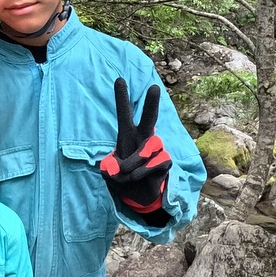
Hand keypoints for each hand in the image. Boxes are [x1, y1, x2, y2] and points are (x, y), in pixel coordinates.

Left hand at [98, 78, 171, 219]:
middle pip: (149, 118)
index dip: (122, 98)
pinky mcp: (165, 162)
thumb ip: (110, 168)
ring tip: (128, 175)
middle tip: (154, 88)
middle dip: (152, 103)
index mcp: (127, 136)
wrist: (137, 197)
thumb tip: (120, 167)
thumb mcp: (110, 174)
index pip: (124, 114)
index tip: (119, 79)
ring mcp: (156, 149)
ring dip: (133, 163)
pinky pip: (154, 163)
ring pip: (147, 149)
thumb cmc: (122, 179)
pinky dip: (143, 172)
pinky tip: (139, 178)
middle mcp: (143, 138)